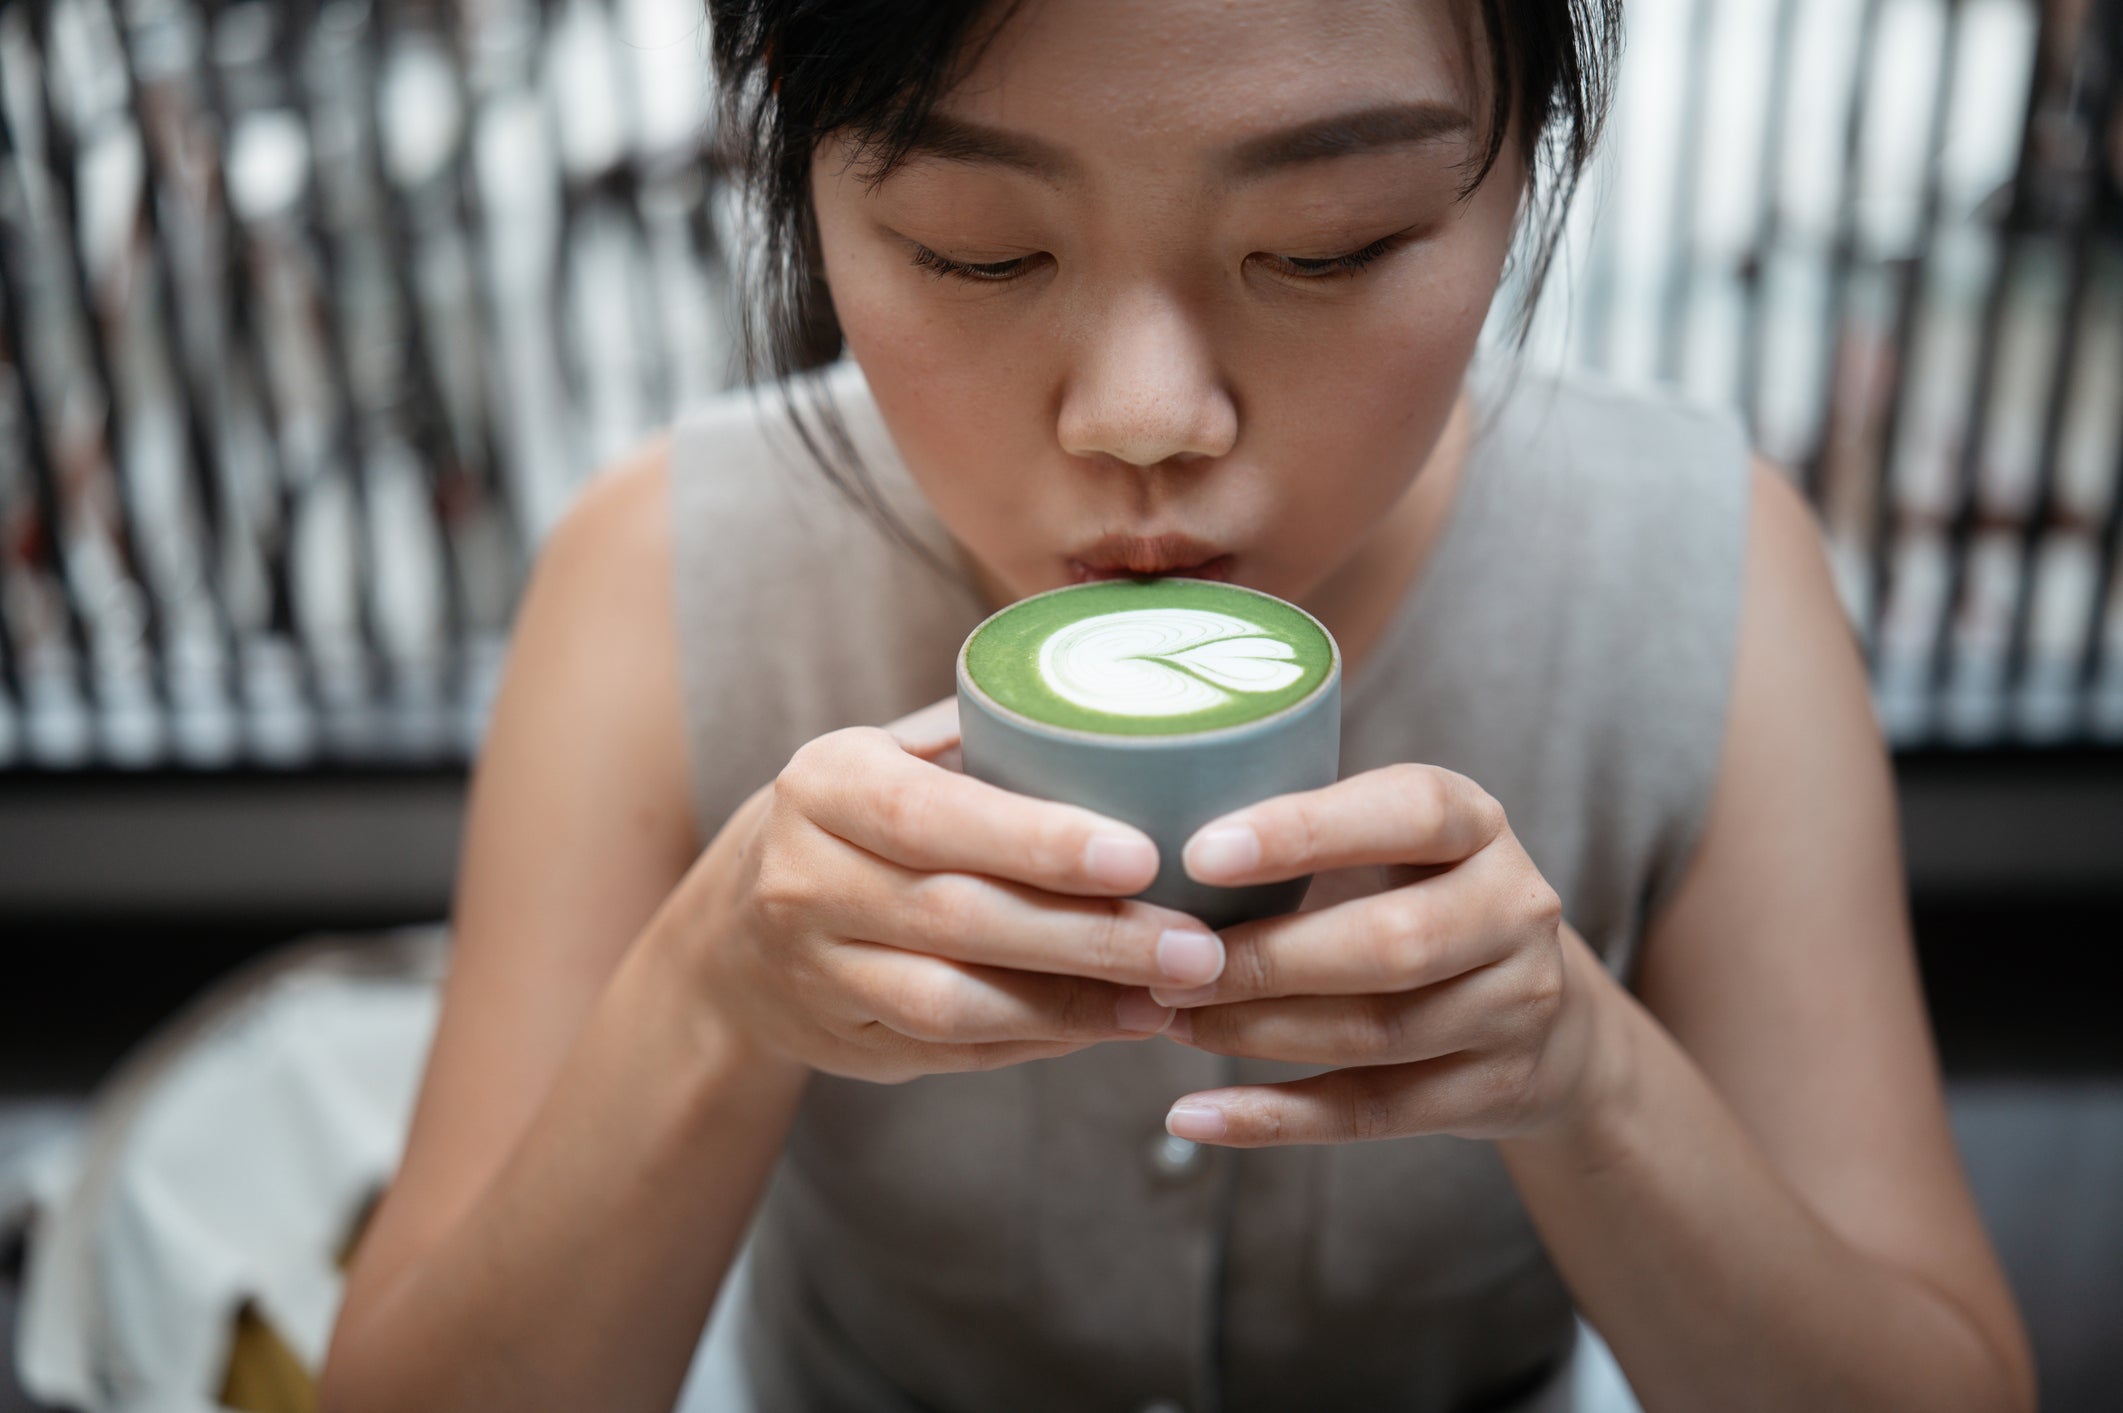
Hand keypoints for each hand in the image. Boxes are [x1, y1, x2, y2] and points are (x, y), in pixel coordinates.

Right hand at [665, 698, 1227, 1082]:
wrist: (730, 935)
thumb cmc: (855, 820)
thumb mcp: (886, 758)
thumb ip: (984, 739)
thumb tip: (1135, 716)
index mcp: (827, 785)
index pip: (937, 814)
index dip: (1040, 841)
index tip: (1142, 854)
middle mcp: (807, 879)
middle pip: (961, 916)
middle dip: (1092, 936)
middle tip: (1197, 946)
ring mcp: (819, 971)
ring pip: (956, 1002)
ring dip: (1076, 1004)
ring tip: (1171, 996)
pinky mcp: (846, 1043)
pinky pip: (956, 1050)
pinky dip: (1043, 1039)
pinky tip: (1116, 1022)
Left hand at [1145, 763, 1616, 1145]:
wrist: (1543, 1014)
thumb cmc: (1413, 897)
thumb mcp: (1389, 840)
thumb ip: (1305, 830)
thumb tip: (1153, 829)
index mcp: (1476, 822)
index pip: (1407, 813)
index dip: (1304, 832)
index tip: (1199, 853)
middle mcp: (1513, 909)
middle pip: (1390, 944)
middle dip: (1265, 961)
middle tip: (1165, 966)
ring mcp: (1515, 1006)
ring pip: (1377, 1034)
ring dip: (1256, 1034)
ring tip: (1167, 1022)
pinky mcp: (1494, 1089)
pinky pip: (1371, 1112)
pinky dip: (1274, 1117)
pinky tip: (1194, 1114)